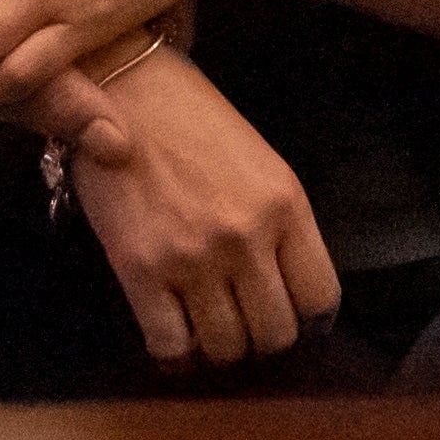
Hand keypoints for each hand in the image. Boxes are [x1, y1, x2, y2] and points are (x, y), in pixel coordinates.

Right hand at [62, 49, 339, 368]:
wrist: (118, 88)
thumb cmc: (190, 120)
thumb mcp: (260, 162)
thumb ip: (280, 224)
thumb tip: (286, 291)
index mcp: (285, 206)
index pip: (321, 299)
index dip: (305, 315)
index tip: (285, 310)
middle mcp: (244, 237)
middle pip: (275, 333)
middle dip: (260, 336)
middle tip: (241, 319)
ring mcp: (191, 256)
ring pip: (226, 347)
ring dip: (219, 346)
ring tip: (205, 325)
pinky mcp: (139, 267)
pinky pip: (170, 343)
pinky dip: (173, 352)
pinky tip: (171, 335)